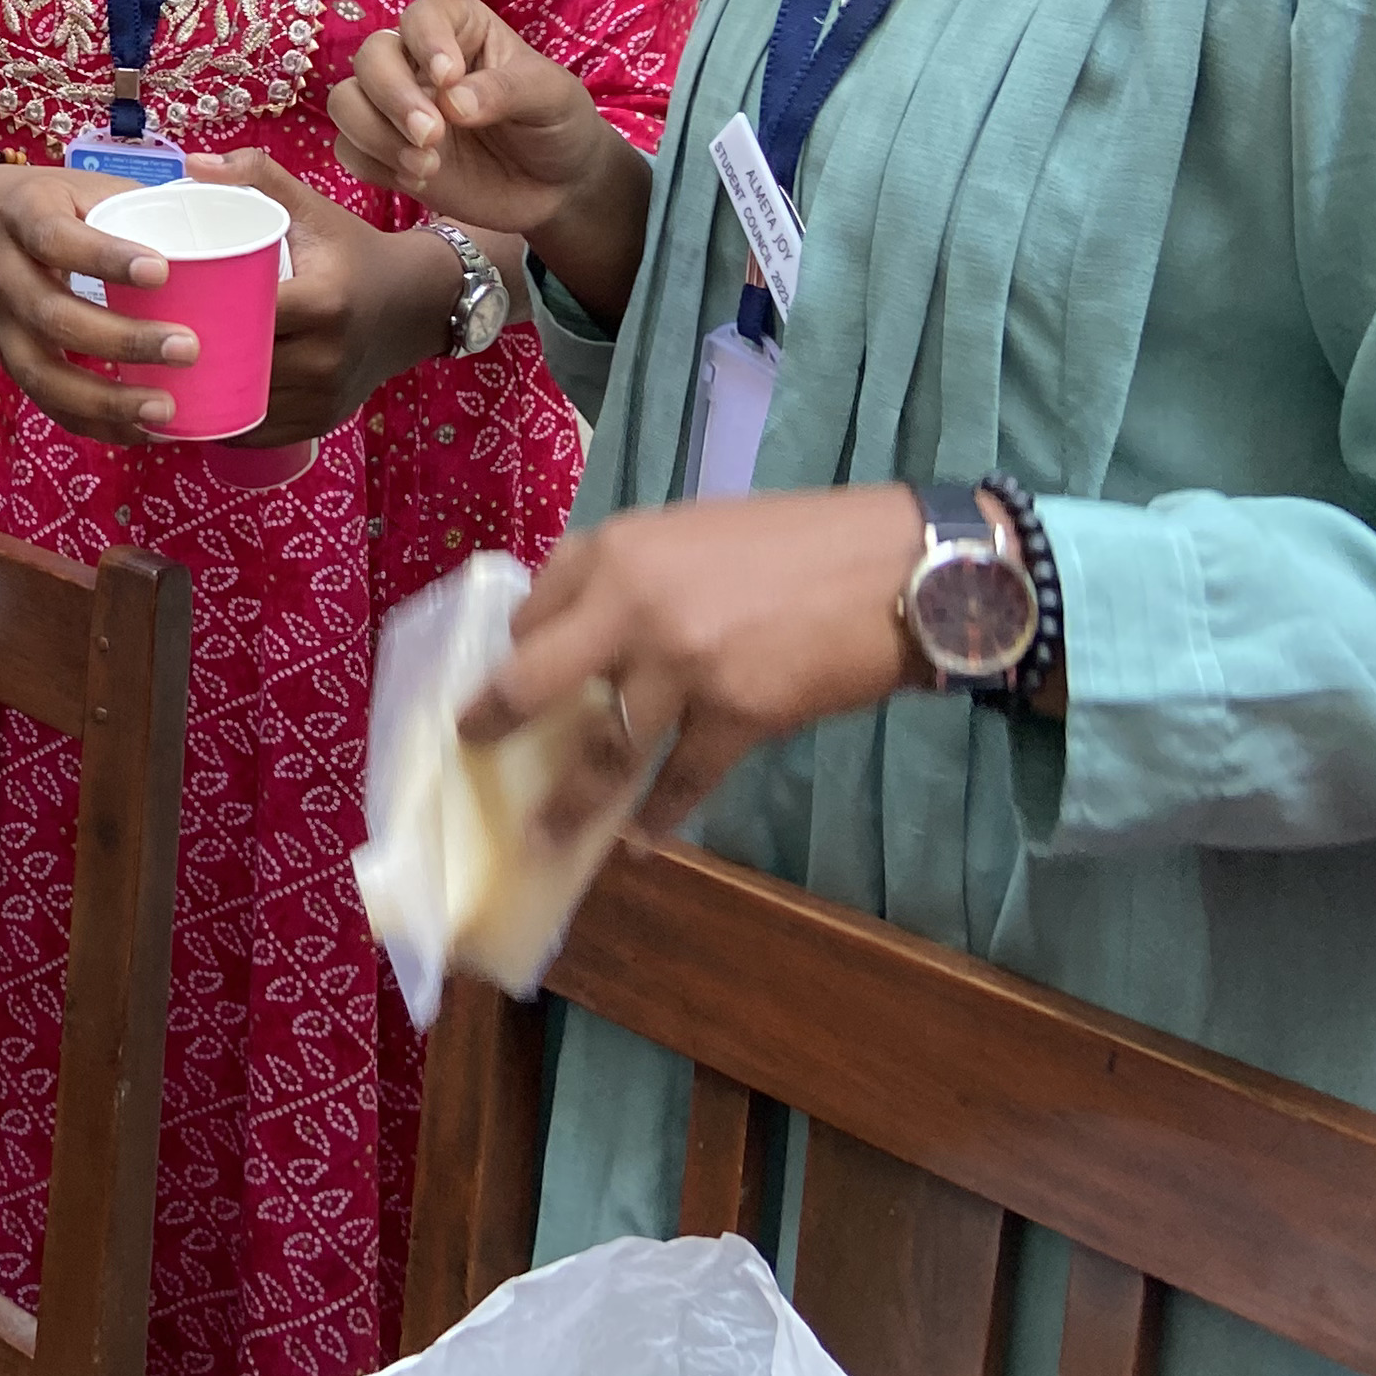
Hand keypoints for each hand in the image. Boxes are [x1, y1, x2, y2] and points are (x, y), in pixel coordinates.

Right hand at [0, 164, 196, 442]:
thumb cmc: (47, 203)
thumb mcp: (81, 186)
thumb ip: (139, 207)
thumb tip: (218, 232)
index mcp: (22, 215)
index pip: (56, 237)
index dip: (106, 257)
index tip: (162, 271)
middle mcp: (2, 272)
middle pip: (53, 315)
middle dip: (123, 340)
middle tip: (188, 348)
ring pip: (43, 373)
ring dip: (107, 399)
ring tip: (166, 410)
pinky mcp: (8, 360)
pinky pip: (47, 402)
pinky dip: (96, 422)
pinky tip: (142, 431)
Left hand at [173, 148, 479, 439]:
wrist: (417, 302)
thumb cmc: (352, 250)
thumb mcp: (312, 208)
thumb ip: (257, 176)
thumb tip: (191, 162)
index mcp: (324, 302)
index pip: (246, 314)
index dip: (197, 313)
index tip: (156, 303)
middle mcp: (329, 355)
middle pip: (240, 364)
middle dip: (191, 358)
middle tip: (145, 341)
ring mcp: (328, 394)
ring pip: (247, 405)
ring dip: (204, 397)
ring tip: (158, 375)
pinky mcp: (326, 420)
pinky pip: (264, 431)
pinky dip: (229, 422)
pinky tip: (195, 407)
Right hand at [331, 0, 648, 321]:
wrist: (558, 186)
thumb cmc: (558, 122)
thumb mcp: (551, 97)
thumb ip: (505, 92)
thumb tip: (452, 103)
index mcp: (459, 28)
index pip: (421, 16)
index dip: (426, 42)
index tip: (449, 78)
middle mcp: (417, 62)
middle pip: (370, 58)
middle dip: (393, 96)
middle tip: (433, 135)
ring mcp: (396, 108)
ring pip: (345, 103)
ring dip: (375, 134)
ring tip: (427, 165)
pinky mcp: (386, 152)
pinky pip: (349, 150)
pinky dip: (375, 165)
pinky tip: (422, 180)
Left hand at [460, 487, 928, 838]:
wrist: (903, 568)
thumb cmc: (798, 543)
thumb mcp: (693, 533)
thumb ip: (633, 577)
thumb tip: (584, 635)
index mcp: (618, 549)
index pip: (534, 607)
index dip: (516, 650)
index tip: (503, 684)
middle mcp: (634, 604)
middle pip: (534, 679)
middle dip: (495, 722)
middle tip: (473, 751)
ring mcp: (683, 664)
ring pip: (604, 749)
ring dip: (572, 802)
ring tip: (547, 835)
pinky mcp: (737, 715)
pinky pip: (680, 780)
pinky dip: (659, 817)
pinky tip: (643, 841)